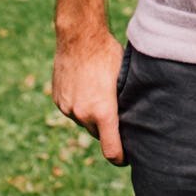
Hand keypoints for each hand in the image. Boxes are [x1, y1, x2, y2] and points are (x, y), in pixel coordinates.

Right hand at [52, 31, 125, 165]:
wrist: (79, 36)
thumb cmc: (108, 54)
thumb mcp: (124, 78)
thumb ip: (126, 102)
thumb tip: (137, 117)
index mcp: (104, 111)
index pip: (111, 150)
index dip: (120, 158)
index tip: (126, 159)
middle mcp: (83, 114)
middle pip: (98, 134)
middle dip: (107, 130)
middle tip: (119, 121)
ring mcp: (68, 108)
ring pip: (84, 122)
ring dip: (92, 116)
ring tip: (101, 97)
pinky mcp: (59, 100)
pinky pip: (72, 111)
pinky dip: (80, 106)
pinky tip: (88, 89)